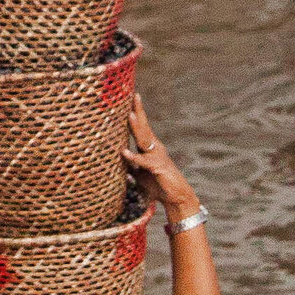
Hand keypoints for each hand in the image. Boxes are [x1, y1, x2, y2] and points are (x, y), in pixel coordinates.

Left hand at [124, 96, 196, 225]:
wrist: (176, 198)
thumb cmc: (158, 185)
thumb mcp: (140, 174)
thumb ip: (131, 165)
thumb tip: (118, 160)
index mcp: (150, 148)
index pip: (141, 128)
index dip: (136, 114)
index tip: (130, 99)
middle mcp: (155, 148)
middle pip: (145, 127)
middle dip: (139, 111)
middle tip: (134, 96)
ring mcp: (157, 157)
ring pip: (145, 140)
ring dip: (137, 128)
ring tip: (130, 115)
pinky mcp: (157, 168)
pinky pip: (143, 161)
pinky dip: (133, 157)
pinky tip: (124, 152)